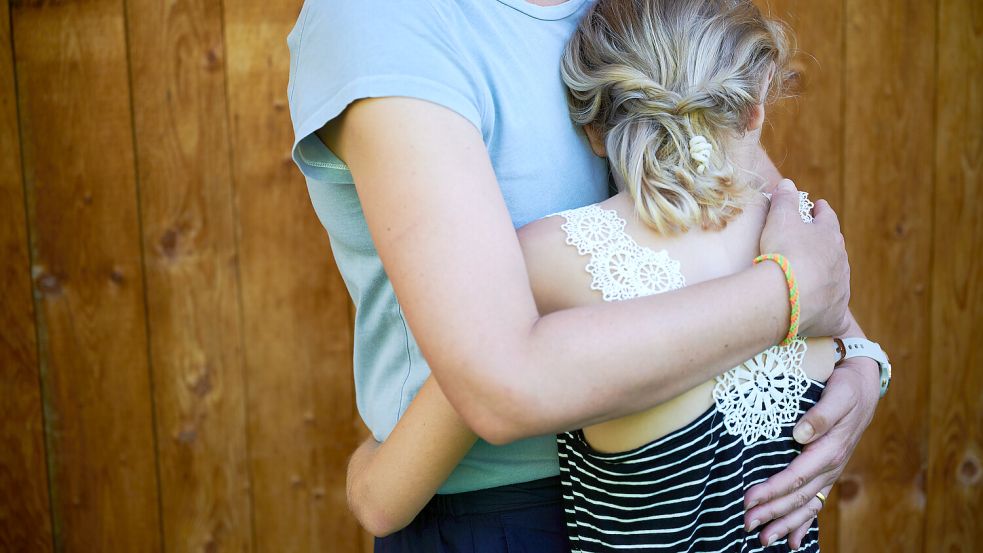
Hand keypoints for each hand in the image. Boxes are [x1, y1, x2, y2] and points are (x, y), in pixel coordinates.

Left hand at [743, 357, 879, 547]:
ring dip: (785, 523)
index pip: (795, 476)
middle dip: (772, 513)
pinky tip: (792, 540)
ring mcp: (829, 472)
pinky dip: (804, 522)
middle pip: (798, 497)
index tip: (749, 499)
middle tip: (747, 524)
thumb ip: (821, 414)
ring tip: (765, 541)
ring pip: (806, 505)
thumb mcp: (837, 394)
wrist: (863, 386)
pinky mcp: (827, 471)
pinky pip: (816, 502)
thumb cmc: (847, 387)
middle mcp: (830, 466)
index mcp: (829, 450)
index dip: (772, 490)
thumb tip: (801, 433)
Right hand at [759, 179, 850, 336]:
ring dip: (829, 277)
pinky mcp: (834, 316)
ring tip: (818, 278)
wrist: (788, 294)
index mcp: (829, 237)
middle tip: (819, 242)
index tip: (820, 206)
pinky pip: (837, 317)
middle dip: (827, 245)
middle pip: (836, 250)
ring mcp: (839, 290)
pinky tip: (832, 319)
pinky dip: (834, 316)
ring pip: (838, 280)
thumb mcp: (780, 218)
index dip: (822, 212)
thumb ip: (784, 200)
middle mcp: (840, 262)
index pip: (828, 219)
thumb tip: (787, 183)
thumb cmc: (784, 252)